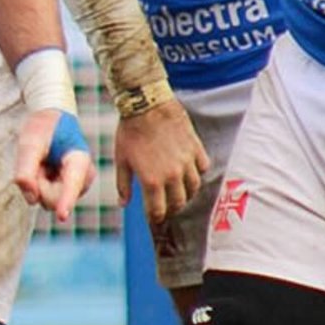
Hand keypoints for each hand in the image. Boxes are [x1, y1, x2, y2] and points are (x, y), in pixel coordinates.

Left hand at [12, 108, 95, 221]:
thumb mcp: (30, 141)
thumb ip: (26, 168)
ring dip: (37, 184)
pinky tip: (43, 170)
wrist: (52, 122)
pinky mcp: (67, 194)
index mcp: (79, 161)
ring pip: (48, 202)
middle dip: (37, 185)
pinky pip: (46, 199)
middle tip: (37, 162)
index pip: (71, 184)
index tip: (62, 216)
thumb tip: (31, 199)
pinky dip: (38, 186)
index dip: (65, 200)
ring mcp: (76, 189)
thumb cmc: (43, 129)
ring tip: (41, 163)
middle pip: (53, 200)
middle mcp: (83, 179)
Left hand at [113, 99, 208, 222]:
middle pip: (179, 203)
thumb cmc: (129, 131)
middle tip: (167, 207)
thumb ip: (123, 184)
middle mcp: (173, 175)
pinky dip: (198, 172)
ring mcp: (187, 163)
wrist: (146, 104)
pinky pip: (203, 167)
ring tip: (179, 191)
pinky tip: (190, 170)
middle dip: (172, 208)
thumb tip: (123, 204)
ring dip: (186, 193)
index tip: (154, 219)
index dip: (156, 218)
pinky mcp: (196, 149)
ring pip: (194, 188)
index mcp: (152, 181)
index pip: (158, 211)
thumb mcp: (121, 159)